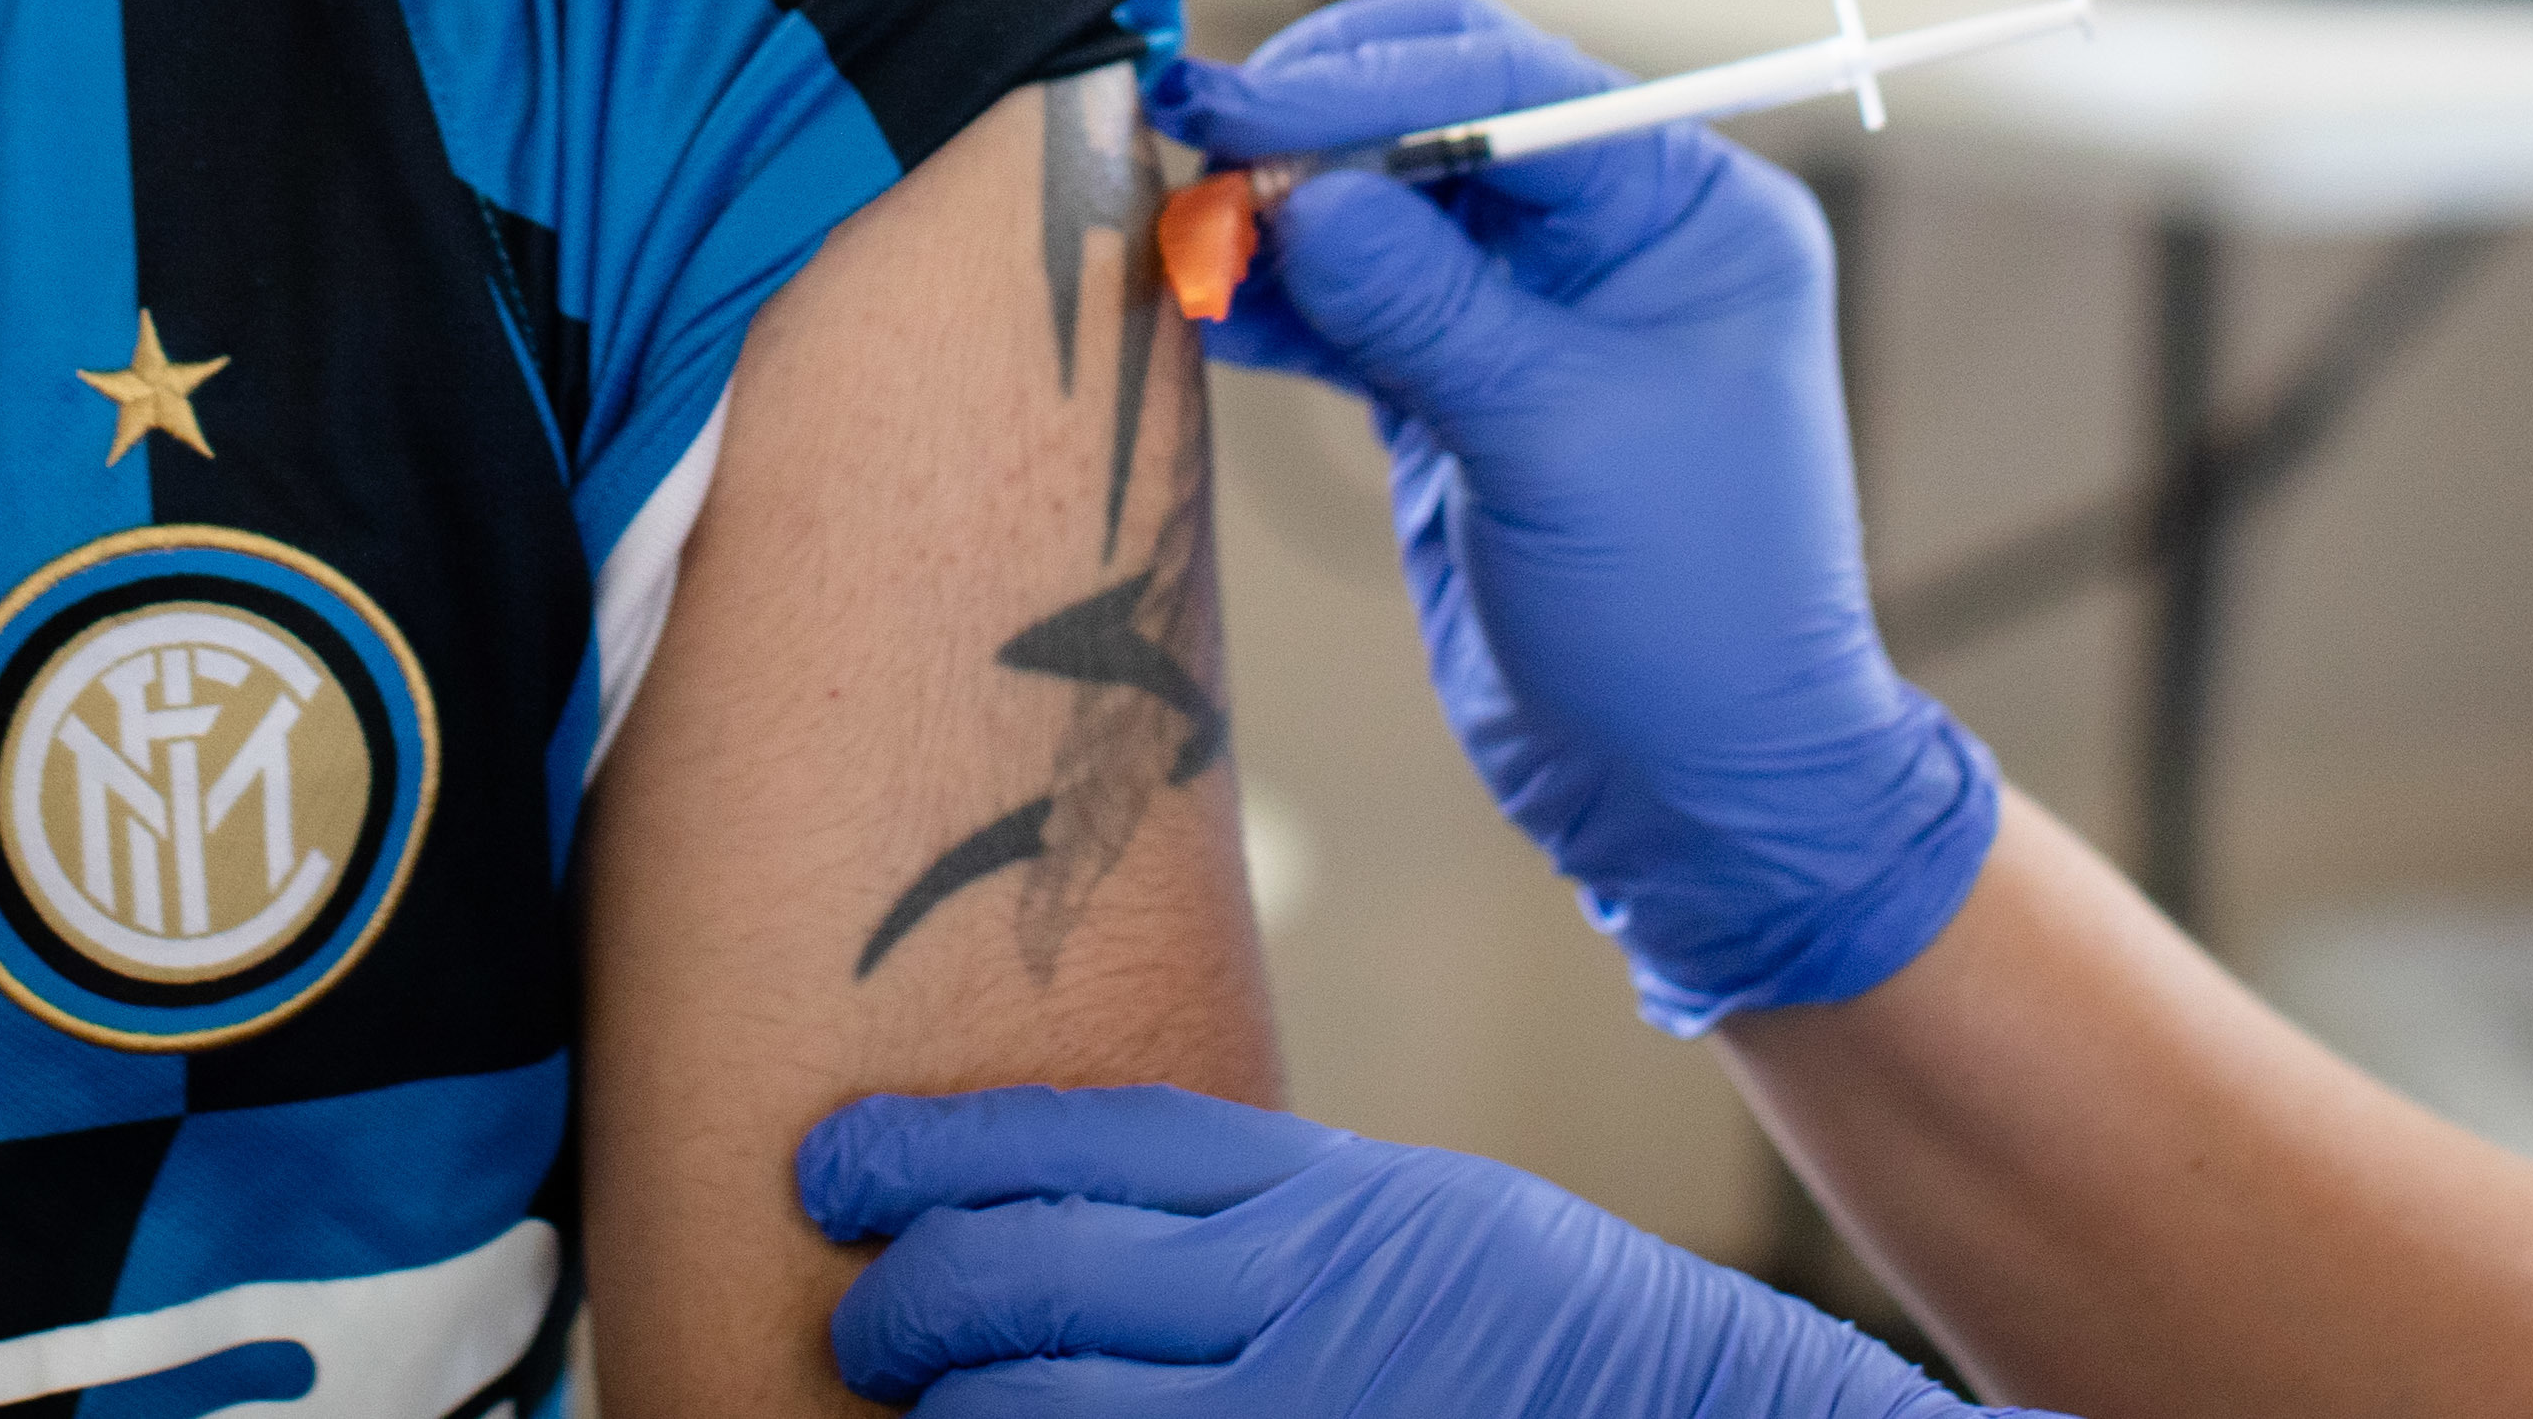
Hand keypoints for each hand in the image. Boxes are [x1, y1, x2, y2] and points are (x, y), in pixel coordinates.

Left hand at [802, 1086, 2008, 1416]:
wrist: (1697, 1412)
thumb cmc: (1532, 1317)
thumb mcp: (1397, 1211)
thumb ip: (1249, 1205)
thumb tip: (1065, 1200)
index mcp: (1317, 1190)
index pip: (1084, 1142)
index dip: (937, 1149)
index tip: (835, 1163)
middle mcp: (1297, 1294)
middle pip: (1035, 1271)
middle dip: (907, 1295)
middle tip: (856, 1312)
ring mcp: (1297, 1411)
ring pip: (1051, 1408)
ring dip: (956, 1407)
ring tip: (914, 1406)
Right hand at [1154, 0, 1996, 1026]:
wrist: (1702, 793)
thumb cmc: (1691, 618)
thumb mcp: (1556, 442)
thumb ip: (1425, 306)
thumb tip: (1301, 192)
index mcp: (1684, 211)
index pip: (1507, 85)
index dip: (1363, 82)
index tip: (1235, 102)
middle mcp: (1612, 238)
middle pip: (1433, 120)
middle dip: (1312, 135)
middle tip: (1195, 159)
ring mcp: (1532, 313)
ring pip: (1378, 209)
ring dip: (1278, 219)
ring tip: (1181, 240)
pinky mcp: (1462, 388)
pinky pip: (1354, 305)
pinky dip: (1278, 301)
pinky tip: (1206, 304)